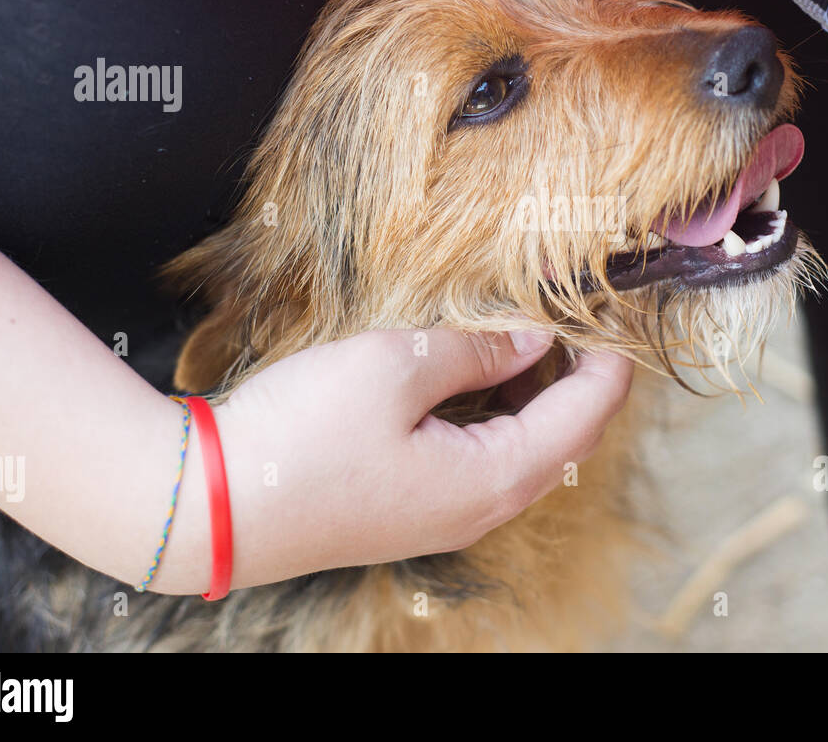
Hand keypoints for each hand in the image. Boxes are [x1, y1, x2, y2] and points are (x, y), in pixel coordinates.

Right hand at [208, 329, 632, 590]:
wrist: (212, 506)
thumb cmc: (302, 434)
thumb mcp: (396, 367)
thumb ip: (476, 350)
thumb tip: (535, 337)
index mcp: (496, 475)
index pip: (587, 416)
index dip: (610, 362)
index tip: (615, 311)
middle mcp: (482, 508)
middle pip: (566, 440)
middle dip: (583, 380)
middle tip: (578, 317)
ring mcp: (447, 516)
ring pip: (526, 453)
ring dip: (540, 397)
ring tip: (531, 335)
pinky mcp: (414, 510)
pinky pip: (485, 462)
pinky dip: (501, 416)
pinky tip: (479, 376)